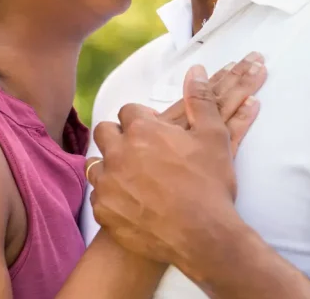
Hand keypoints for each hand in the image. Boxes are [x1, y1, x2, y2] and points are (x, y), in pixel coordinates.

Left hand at [87, 65, 256, 264]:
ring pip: (95, 163)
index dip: (141, 120)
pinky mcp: (104, 211)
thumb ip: (201, 100)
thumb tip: (196, 71)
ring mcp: (108, 183)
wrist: (204, 237)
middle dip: (119, 137)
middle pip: (105, 132)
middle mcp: (118, 153)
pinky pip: (97, 196)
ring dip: (109, 166)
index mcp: (142, 131)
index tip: (152, 131)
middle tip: (138, 151)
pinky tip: (128, 202)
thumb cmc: (210, 185)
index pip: (128, 112)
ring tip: (130, 176)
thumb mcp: (214, 137)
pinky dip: (110, 196)